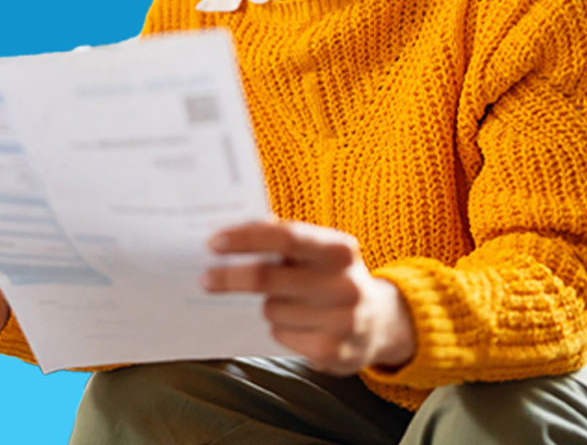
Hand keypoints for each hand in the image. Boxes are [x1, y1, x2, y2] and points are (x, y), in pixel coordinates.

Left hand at [201, 219, 414, 375]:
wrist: (381, 322)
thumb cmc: (333, 276)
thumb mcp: (320, 250)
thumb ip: (284, 238)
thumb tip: (231, 234)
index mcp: (340, 248)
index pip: (285, 237)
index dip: (246, 239)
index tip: (213, 243)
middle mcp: (345, 283)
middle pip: (267, 278)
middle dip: (230, 277)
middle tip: (206, 278)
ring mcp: (343, 320)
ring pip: (271, 310)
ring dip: (268, 306)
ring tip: (291, 303)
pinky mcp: (334, 352)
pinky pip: (281, 336)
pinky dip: (281, 330)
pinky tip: (302, 326)